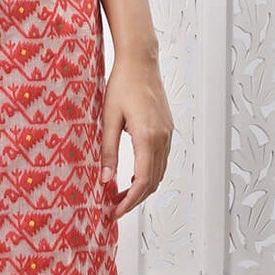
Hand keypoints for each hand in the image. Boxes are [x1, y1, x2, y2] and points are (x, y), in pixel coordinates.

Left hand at [101, 52, 173, 219]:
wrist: (141, 62)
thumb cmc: (122, 85)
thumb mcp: (108, 118)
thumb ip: (108, 151)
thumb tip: (106, 179)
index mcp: (148, 137)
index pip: (142, 180)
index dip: (129, 200)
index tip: (115, 211)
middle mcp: (162, 138)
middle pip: (152, 181)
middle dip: (134, 199)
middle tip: (114, 208)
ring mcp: (167, 134)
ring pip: (159, 173)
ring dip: (142, 188)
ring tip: (120, 196)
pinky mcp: (167, 130)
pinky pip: (160, 160)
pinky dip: (148, 174)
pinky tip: (132, 176)